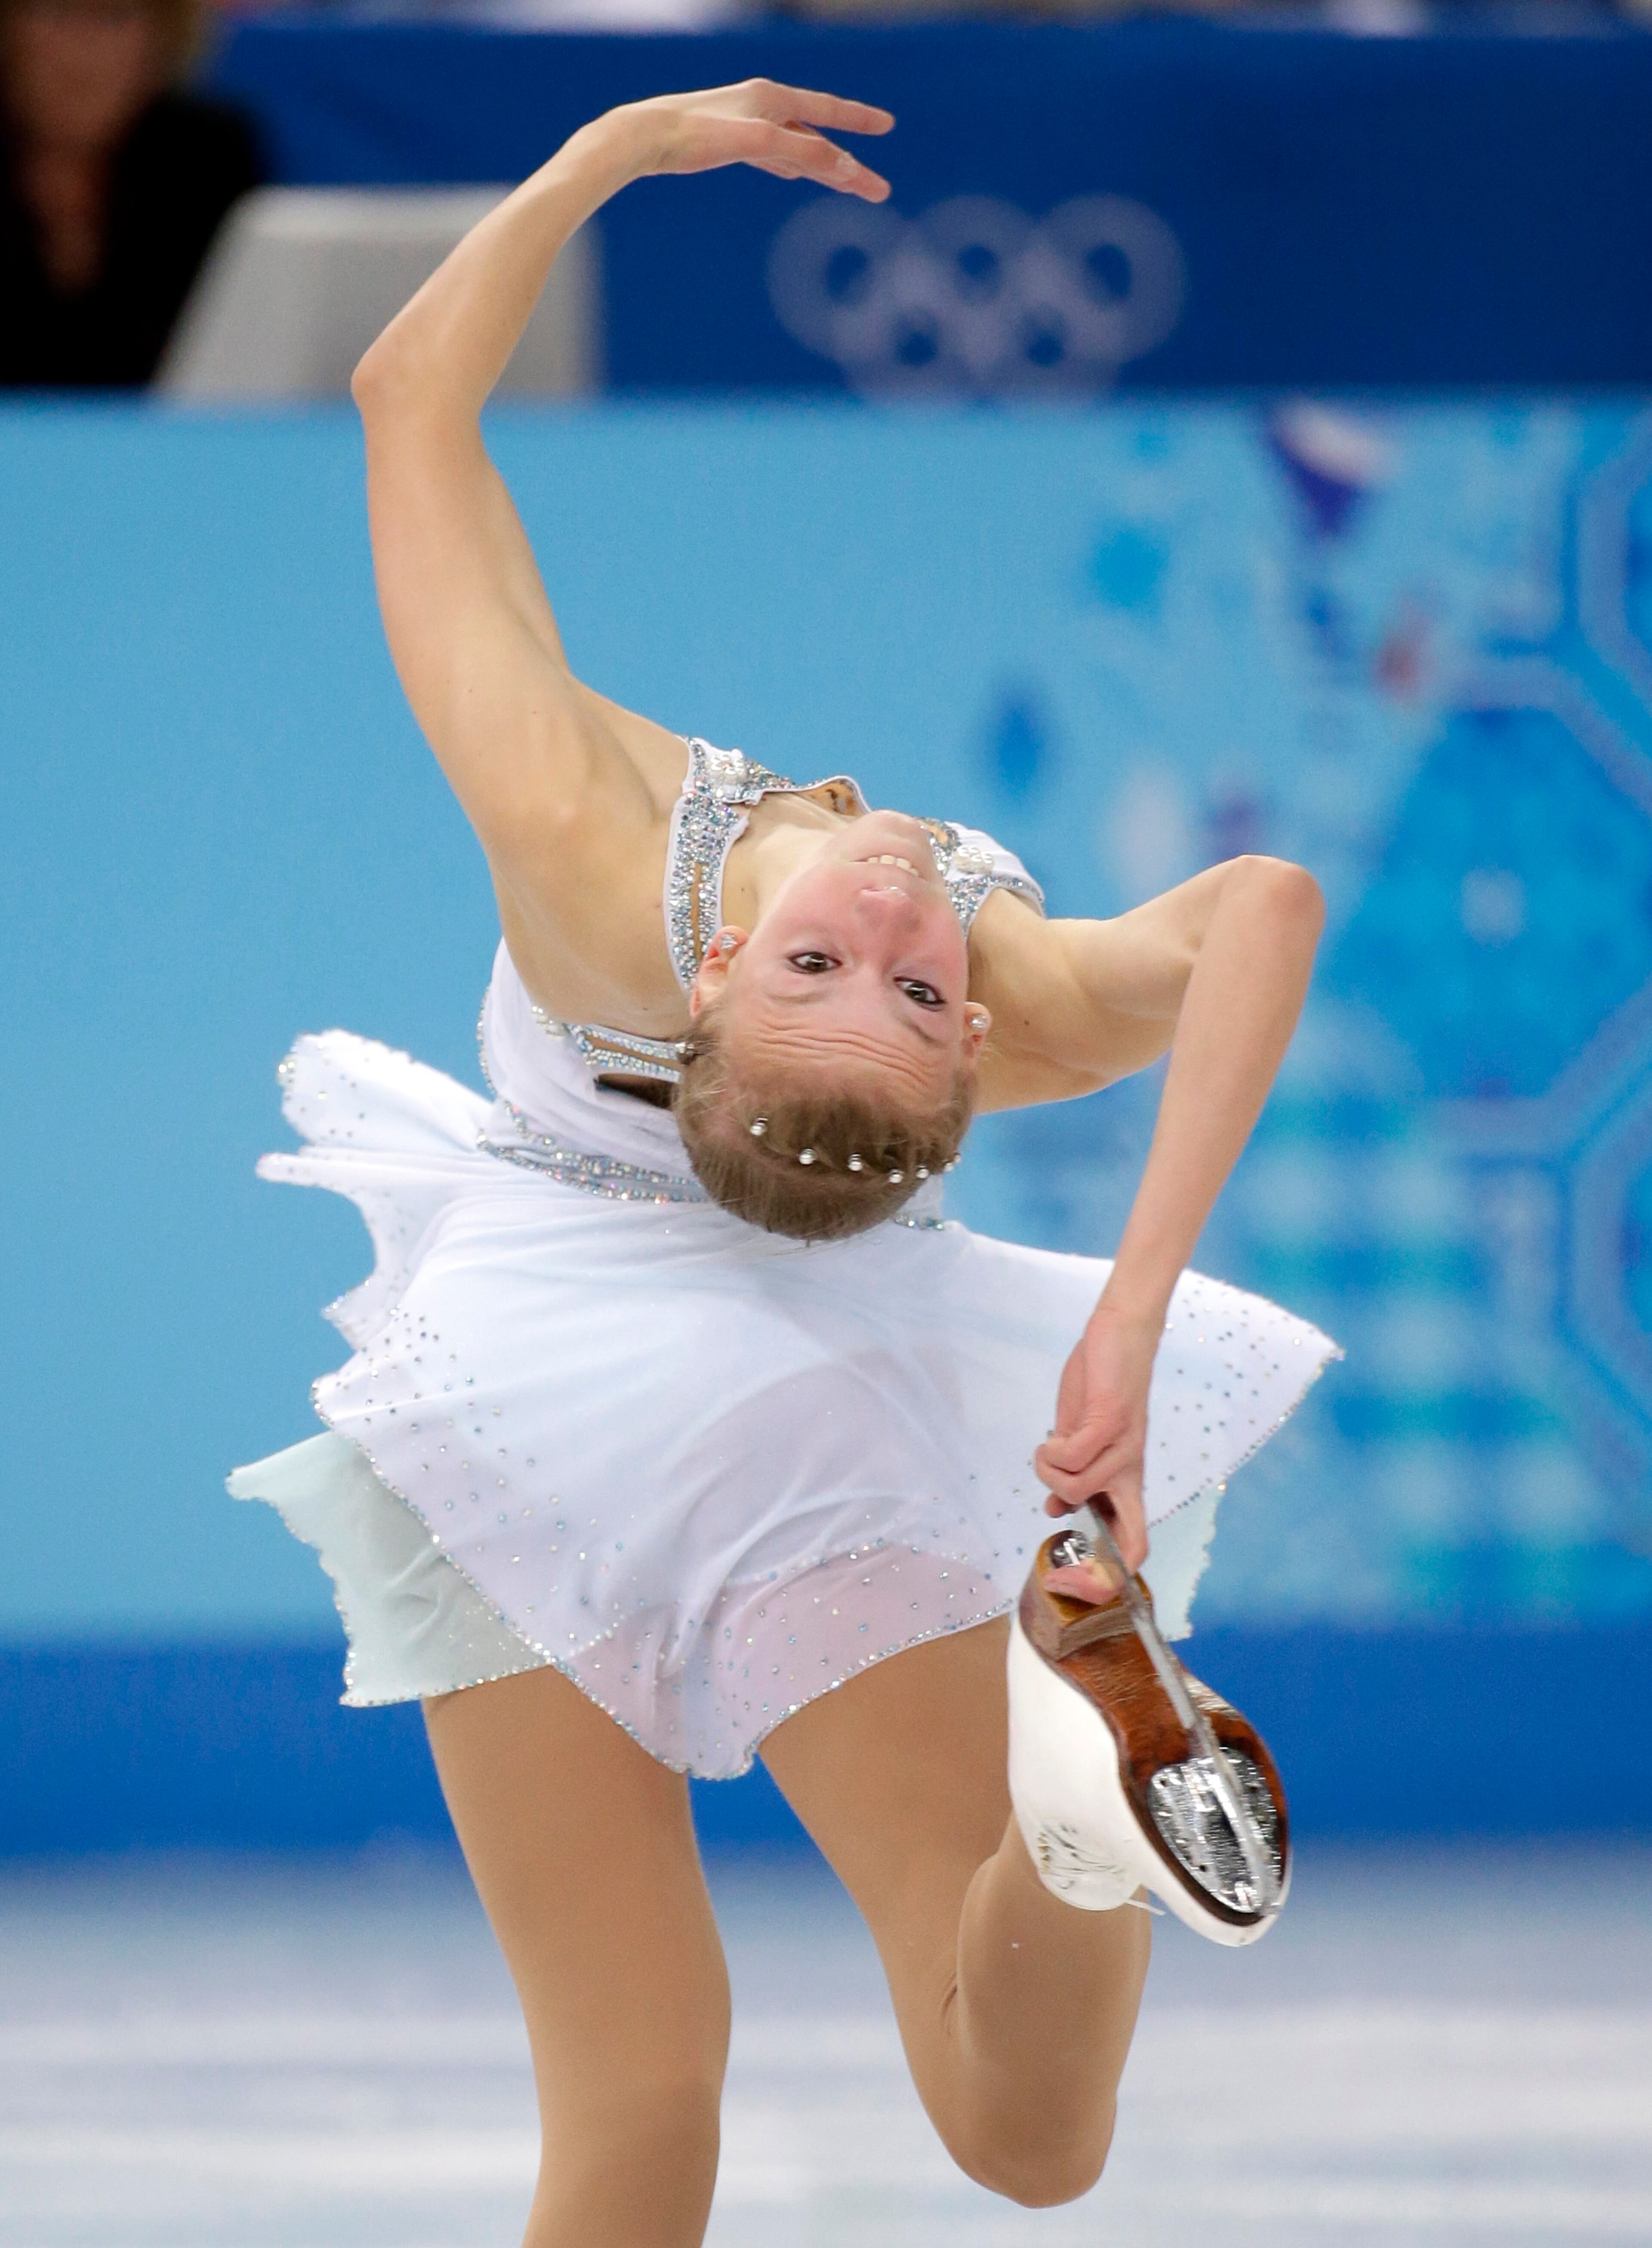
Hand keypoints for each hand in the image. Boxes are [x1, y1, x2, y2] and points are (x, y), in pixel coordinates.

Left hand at [615, 80, 893, 202]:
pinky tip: (793, 175)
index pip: (827, 110)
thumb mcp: (757, 143)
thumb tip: (846, 167)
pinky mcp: (725, 144)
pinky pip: (769, 156)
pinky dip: (787, 165)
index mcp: (771, 99)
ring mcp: (744, 125)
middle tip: (877, 190)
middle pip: (816, 138)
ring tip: (845, 185)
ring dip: (821, 168)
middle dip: (847, 165)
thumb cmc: (695, 137)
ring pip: (794, 148)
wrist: (642, 138)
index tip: (887, 125)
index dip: (858, 121)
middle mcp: (760, 106)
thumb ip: (803, 154)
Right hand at [1033, 1302, 1161, 1597]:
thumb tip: (1056, 1509)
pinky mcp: (1109, 1423)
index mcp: (1124, 1482)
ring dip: (1047, 1471)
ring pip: (1073, 1490)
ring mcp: (1122, 1451)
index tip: (1070, 1581)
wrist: (1120, 1336)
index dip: (1109, 1581)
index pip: (1134, 1547)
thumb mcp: (1080, 1441)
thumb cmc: (1101, 1386)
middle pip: (1130, 1547)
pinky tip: (1053, 1434)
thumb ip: (1073, 1476)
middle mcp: (1129, 1474)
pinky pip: (1070, 1456)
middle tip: (1059, 1556)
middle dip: (1091, 1571)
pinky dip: (1051, 1450)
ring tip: (1049, 1447)